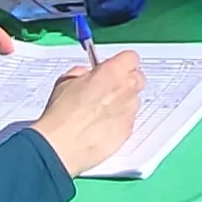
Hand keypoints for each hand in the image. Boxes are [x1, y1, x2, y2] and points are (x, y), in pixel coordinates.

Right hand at [26, 52, 147, 174]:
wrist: (63, 144)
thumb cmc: (63, 114)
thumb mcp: (65, 81)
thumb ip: (82, 73)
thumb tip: (85, 74)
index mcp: (113, 72)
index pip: (131, 57)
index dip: (121, 63)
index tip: (113, 68)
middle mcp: (126, 89)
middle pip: (138, 78)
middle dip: (126, 81)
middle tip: (109, 88)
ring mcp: (130, 111)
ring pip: (134, 101)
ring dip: (122, 103)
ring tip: (101, 112)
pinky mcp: (129, 130)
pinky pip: (129, 120)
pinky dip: (119, 121)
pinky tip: (101, 126)